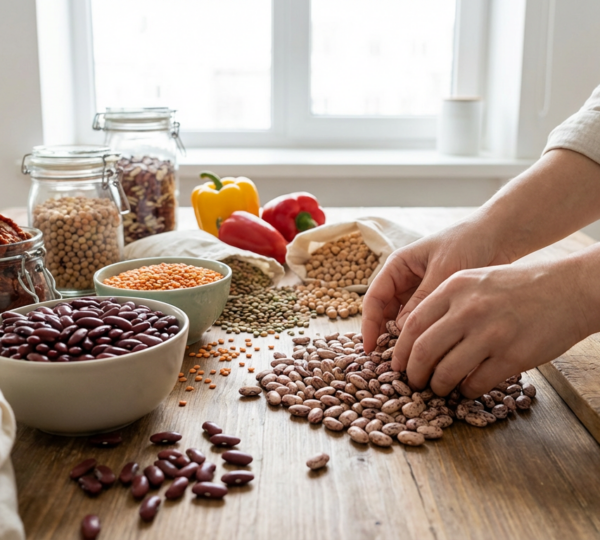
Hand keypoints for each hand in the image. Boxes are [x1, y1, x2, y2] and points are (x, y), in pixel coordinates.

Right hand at [361, 218, 507, 353]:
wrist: (498, 236)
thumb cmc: (468, 242)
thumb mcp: (443, 269)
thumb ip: (423, 298)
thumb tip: (402, 330)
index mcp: (398, 266)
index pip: (374, 298)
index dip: (369, 324)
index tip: (370, 348)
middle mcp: (405, 281)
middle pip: (385, 314)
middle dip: (386, 337)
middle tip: (392, 364)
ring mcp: (420, 293)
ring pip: (404, 322)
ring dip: (406, 340)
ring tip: (411, 362)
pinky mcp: (437, 303)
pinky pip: (424, 323)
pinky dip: (424, 337)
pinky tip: (431, 352)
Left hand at [392, 261, 590, 397]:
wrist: (567, 289)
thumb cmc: (517, 286)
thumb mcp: (475, 280)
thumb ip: (446, 302)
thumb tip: (417, 335)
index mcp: (454, 288)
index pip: (412, 324)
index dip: (401, 350)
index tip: (397, 364)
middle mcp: (469, 310)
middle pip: (424, 350)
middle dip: (413, 373)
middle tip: (413, 382)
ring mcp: (491, 334)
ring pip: (447, 372)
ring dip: (438, 386)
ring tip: (438, 388)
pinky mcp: (512, 356)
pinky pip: (477, 383)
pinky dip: (466, 391)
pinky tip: (467, 389)